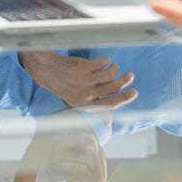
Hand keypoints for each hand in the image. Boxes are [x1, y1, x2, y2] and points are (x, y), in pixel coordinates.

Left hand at [18, 50, 137, 108]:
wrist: (46, 70)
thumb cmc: (64, 86)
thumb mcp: (76, 101)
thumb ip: (93, 108)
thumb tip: (108, 122)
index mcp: (85, 104)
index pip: (110, 104)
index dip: (125, 98)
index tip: (135, 92)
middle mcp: (86, 94)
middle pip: (113, 87)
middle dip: (125, 80)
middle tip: (130, 75)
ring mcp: (84, 80)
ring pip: (109, 73)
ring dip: (114, 68)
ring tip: (113, 66)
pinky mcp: (83, 67)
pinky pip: (103, 62)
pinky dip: (106, 59)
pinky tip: (104, 59)